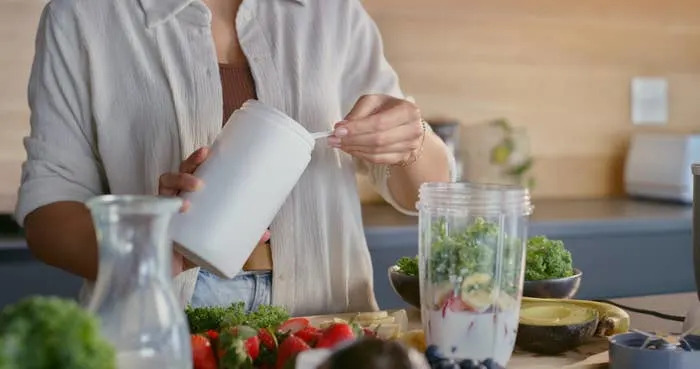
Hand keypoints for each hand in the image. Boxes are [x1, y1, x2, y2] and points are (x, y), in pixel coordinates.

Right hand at [159, 147, 271, 274]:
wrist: (171, 270)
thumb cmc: (193, 249)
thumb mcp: (218, 241)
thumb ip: (242, 237)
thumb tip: (266, 233)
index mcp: (189, 195)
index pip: (191, 170)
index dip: (197, 158)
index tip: (210, 149)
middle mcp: (174, 197)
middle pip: (180, 170)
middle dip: (191, 161)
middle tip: (205, 156)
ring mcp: (163, 207)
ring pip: (166, 182)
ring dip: (181, 178)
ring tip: (198, 185)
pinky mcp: (155, 221)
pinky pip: (156, 207)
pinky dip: (168, 203)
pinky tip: (182, 206)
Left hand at [328, 94, 423, 164]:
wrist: (406, 124)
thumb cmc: (388, 110)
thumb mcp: (374, 102)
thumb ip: (358, 111)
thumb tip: (342, 126)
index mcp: (407, 111)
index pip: (380, 122)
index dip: (358, 128)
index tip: (338, 130)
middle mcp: (412, 129)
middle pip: (378, 139)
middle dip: (353, 140)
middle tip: (333, 139)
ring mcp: (409, 146)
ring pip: (376, 152)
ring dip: (354, 148)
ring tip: (338, 143)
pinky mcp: (402, 157)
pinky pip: (377, 160)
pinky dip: (361, 155)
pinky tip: (350, 149)